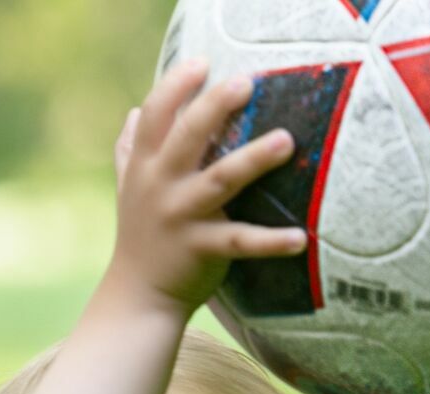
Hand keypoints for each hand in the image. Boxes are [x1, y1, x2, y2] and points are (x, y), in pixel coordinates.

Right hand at [107, 59, 306, 317]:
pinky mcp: (202, 250)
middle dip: (213, 107)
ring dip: (253, 159)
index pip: (155, 115)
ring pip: (219, 182)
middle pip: (186, 137)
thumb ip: (131, 149)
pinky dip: (271, 241)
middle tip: (245, 83)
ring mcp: (181, 217)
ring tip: (286, 141)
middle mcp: (160, 186)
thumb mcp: (128, 188)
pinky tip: (300, 237)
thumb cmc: (140, 234)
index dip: (175, 86)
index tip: (202, 62)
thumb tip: (135, 110)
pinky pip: (240, 242)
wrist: (138, 295)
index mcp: (145, 166)